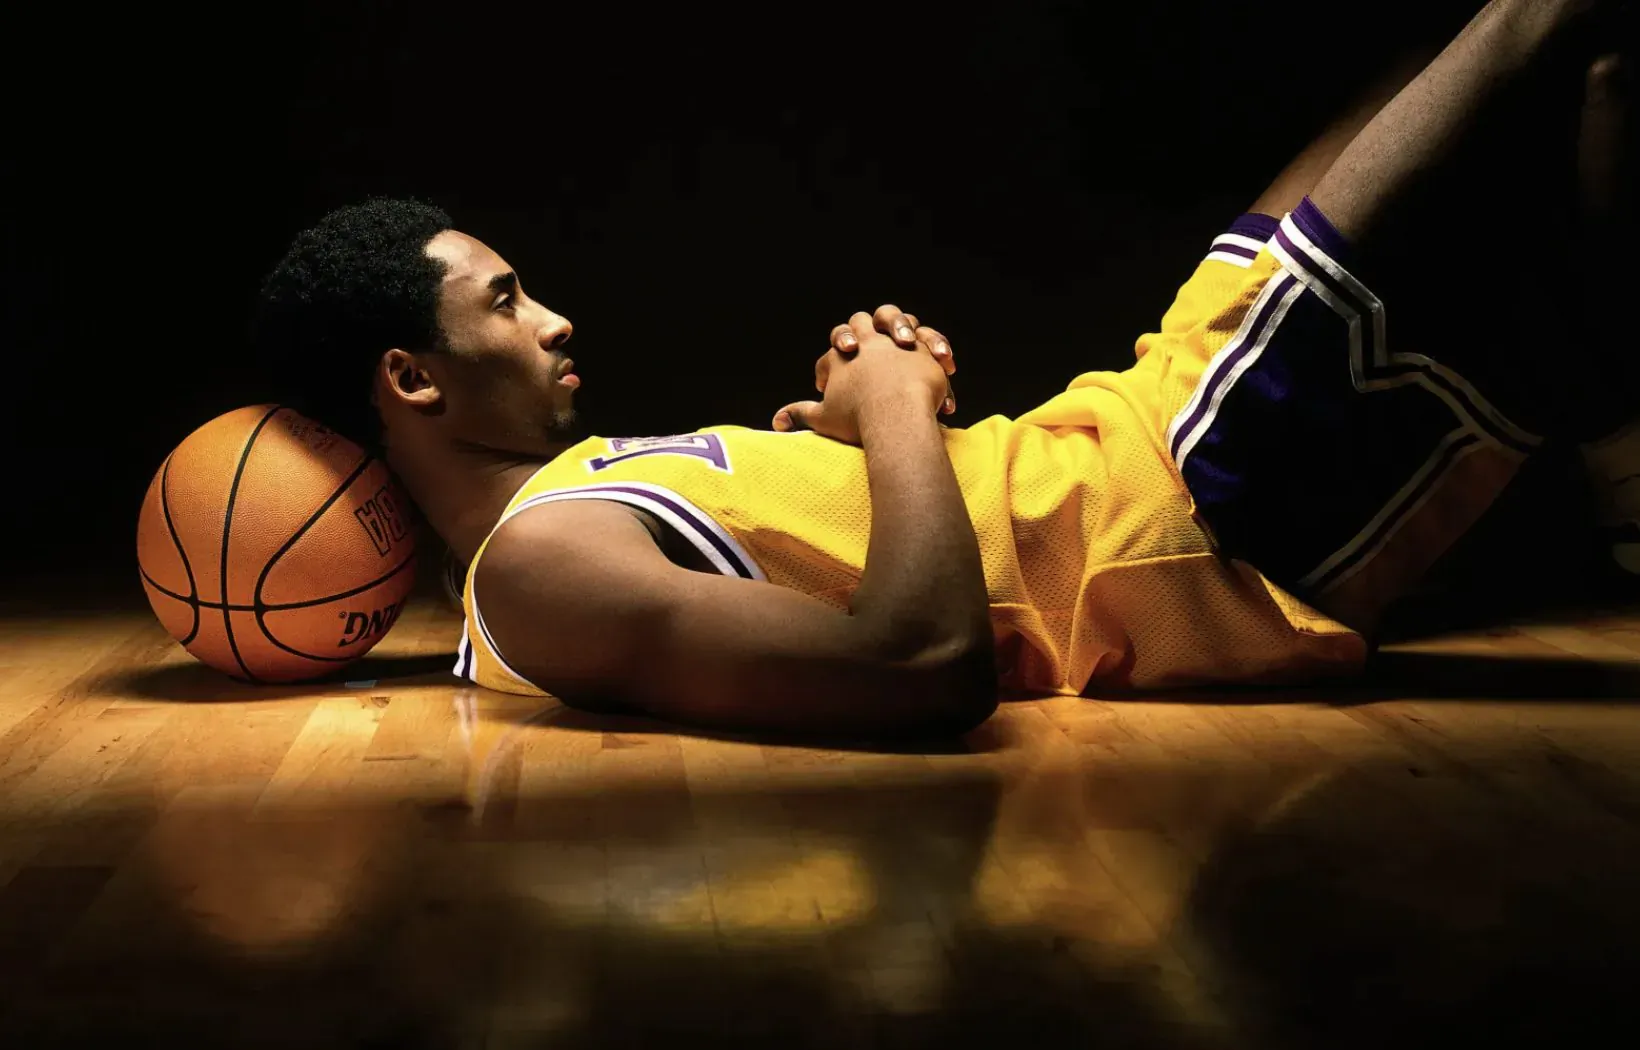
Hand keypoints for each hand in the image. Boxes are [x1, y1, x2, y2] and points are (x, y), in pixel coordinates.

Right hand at [771, 314, 948, 444]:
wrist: (895, 416)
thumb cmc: (857, 419)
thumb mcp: (823, 418)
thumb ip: (800, 414)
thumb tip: (777, 421)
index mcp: (841, 354)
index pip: (831, 352)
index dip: (829, 369)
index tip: (830, 387)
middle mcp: (867, 341)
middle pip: (859, 322)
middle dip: (860, 332)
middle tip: (864, 354)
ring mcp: (895, 341)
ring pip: (894, 318)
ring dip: (898, 328)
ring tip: (903, 347)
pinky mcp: (923, 348)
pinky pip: (927, 339)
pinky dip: (932, 348)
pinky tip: (940, 363)